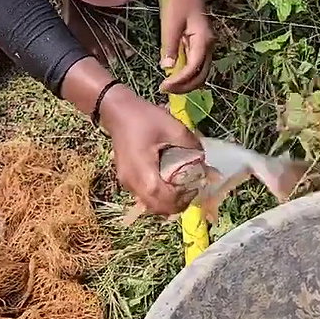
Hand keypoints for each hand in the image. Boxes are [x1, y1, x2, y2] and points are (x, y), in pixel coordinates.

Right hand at [100, 87, 203, 215]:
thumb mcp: (173, 127)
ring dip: (167, 201)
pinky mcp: (126, 178)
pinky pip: (144, 195)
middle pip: (158, 208)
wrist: (116, 110)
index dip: (184, 198)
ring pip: (150, 204)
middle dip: (177, 203)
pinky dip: (158, 195)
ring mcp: (127, 182)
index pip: (166, 200)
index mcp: (144, 174)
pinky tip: (167, 181)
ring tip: (180, 186)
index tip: (196, 185)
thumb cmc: (143, 118)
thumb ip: (191, 145)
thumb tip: (203, 159)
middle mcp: (133, 183)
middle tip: (190, 189)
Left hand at [159, 0, 215, 94]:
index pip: (194, 68)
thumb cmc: (180, 2)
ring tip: (169, 86)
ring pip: (201, 73)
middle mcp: (209, 46)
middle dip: (184, 87)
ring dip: (187, 83)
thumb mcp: (171, 23)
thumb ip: (170, 47)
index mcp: (203, 40)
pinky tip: (175, 77)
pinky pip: (197, 66)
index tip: (164, 85)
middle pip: (201, 76)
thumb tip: (168, 68)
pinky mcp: (201, 46)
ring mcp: (207, 47)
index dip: (180, 81)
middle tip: (165, 89)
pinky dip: (188, 75)